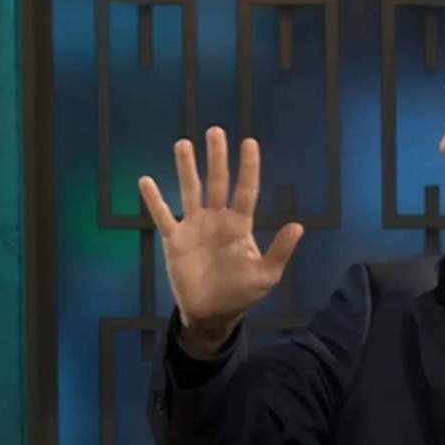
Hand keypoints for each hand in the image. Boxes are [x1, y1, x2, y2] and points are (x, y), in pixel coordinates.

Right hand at [138, 126, 303, 332]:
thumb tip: (298, 226)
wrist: (213, 313)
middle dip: (217, 157)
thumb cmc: (242, 292)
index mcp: (240, 225)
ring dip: (187, 168)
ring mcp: (195, 227)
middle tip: (215, 131)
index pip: (246, 190)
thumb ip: (280, 250)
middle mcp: (217, 219)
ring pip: (190, 191)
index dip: (248, 167)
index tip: (249, 142)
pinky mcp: (175, 240)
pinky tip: (146, 181)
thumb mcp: (267, 274)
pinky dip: (154, 200)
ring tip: (183, 144)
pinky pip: (163, 216)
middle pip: (217, 182)